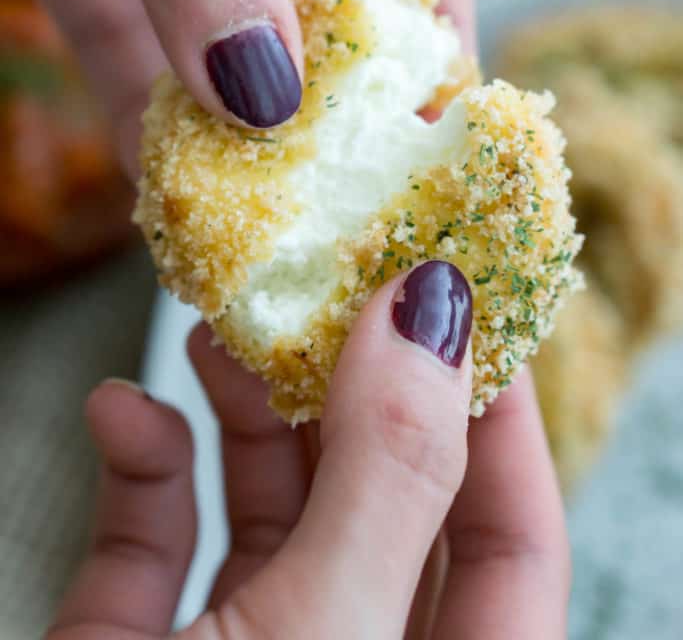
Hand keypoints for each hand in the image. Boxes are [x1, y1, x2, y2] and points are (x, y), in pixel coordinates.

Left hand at [0, 0, 473, 176]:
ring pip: (218, 10)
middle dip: (328, 77)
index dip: (430, 13)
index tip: (432, 122)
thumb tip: (261, 91)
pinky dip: (140, 96)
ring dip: (232, 108)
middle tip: (344, 187)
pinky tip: (165, 172)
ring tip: (257, 204)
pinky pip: (122, 20)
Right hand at [49, 265, 568, 638]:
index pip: (509, 540)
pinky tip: (126, 409)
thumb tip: (438, 311)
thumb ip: (389, 478)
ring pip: (272, 511)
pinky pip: (154, 544)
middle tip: (333, 280)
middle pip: (383, 504)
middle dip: (351, 384)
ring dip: (246, 407)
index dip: (493, 411)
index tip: (459, 291)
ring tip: (228, 325)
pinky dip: (143, 464)